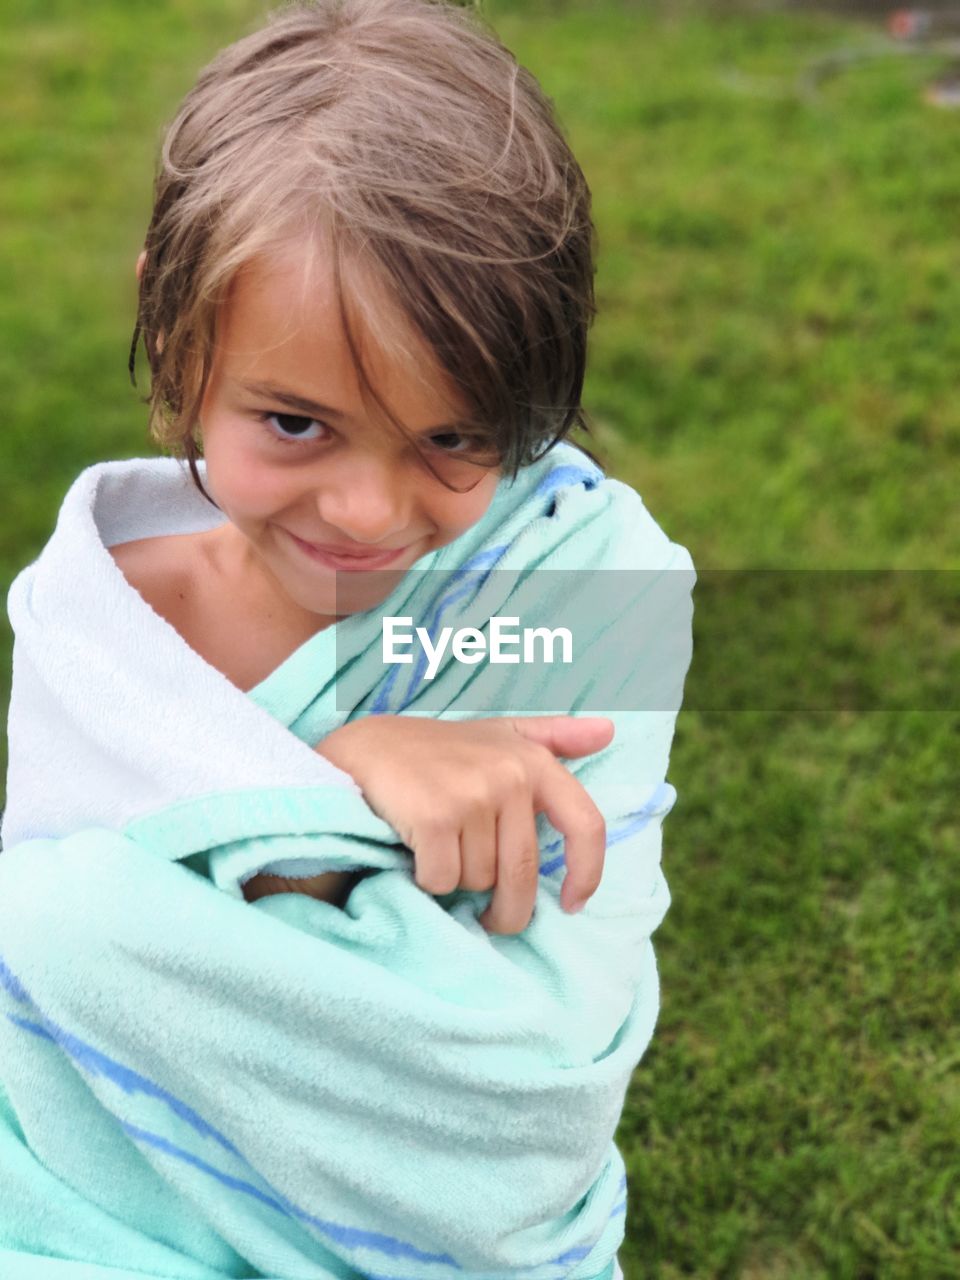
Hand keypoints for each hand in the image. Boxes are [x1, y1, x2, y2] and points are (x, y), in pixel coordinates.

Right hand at [316, 714, 613, 934]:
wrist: (367, 749)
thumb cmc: (440, 750)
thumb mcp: (499, 734)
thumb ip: (554, 736)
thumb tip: (608, 731)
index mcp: (534, 761)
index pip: (585, 825)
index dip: (587, 873)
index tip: (573, 905)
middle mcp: (510, 776)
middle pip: (523, 874)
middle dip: (508, 908)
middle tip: (493, 918)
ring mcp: (472, 795)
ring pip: (479, 880)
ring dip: (458, 881)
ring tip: (440, 851)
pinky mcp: (434, 818)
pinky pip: (443, 880)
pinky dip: (428, 880)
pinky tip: (416, 853)